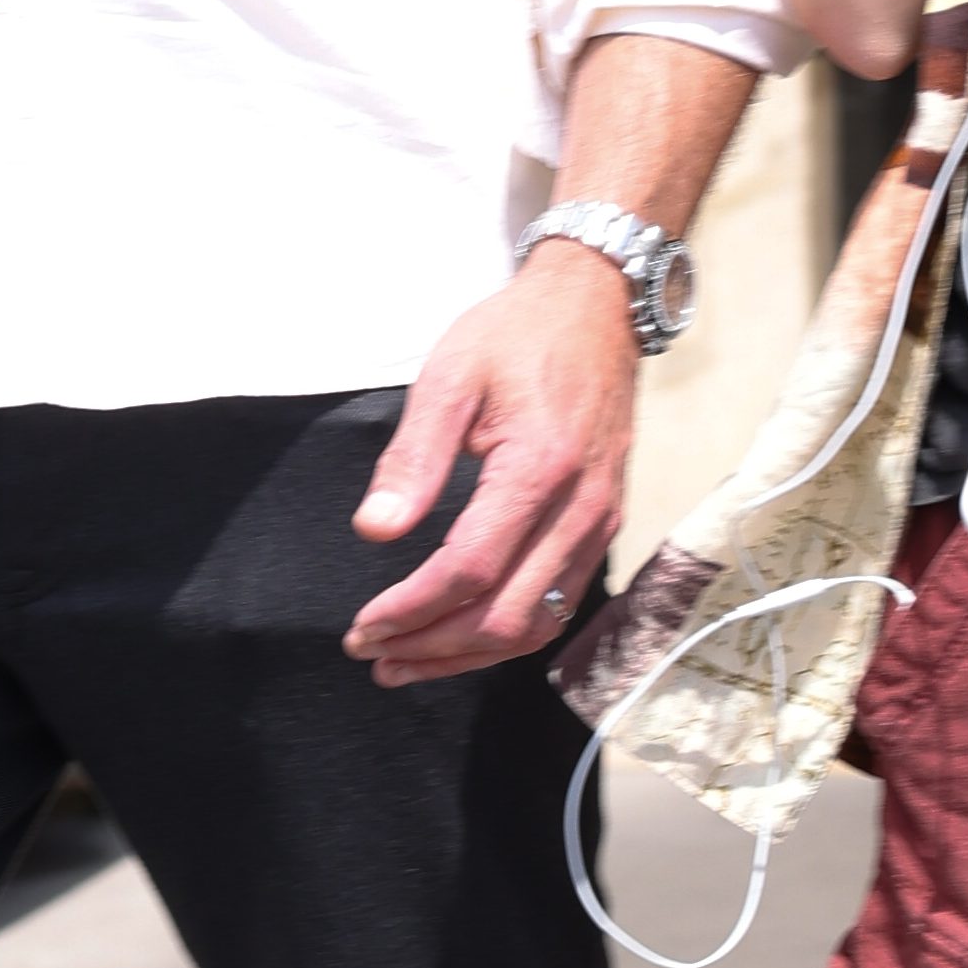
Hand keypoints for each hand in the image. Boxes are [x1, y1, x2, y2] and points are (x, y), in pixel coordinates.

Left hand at [344, 247, 639, 685]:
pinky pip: (559, 603)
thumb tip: (375, 531)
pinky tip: (462, 636)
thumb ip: (411, 457)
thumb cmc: (517, 335)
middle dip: (432, 647)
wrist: (596, 306)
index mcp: (539, 467)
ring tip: (407, 661)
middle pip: (505, 615)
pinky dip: (507, 634)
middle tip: (372, 653)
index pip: (468, 570)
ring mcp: (601, 521)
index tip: (362, 626)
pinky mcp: (605, 524)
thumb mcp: (450, 377)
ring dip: (468, 655)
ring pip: (537, 623)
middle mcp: (581, 507)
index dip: (411, 610)